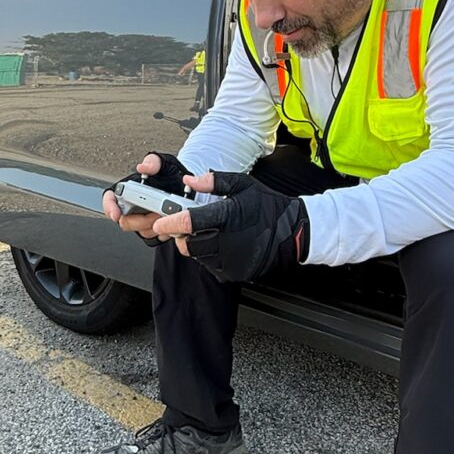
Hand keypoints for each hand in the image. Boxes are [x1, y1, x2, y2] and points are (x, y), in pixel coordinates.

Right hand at [103, 152, 191, 244]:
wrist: (183, 186)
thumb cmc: (170, 174)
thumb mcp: (163, 163)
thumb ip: (153, 162)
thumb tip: (143, 167)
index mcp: (127, 190)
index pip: (109, 199)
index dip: (109, 208)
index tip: (116, 214)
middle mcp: (131, 206)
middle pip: (125, 221)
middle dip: (140, 220)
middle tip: (155, 214)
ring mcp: (141, 218)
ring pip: (140, 230)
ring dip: (153, 226)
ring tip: (166, 215)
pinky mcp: (152, 228)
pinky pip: (153, 235)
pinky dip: (162, 231)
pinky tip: (170, 222)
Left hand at [153, 171, 309, 280]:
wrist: (292, 232)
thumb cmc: (267, 206)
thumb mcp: (243, 185)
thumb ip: (214, 181)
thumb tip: (189, 180)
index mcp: (228, 216)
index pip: (190, 221)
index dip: (171, 222)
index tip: (160, 223)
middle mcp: (227, 240)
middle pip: (190, 243)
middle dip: (183, 235)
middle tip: (188, 226)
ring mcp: (231, 260)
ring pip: (199, 256)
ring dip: (196, 245)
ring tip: (209, 233)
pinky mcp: (234, 272)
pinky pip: (211, 266)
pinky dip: (209, 256)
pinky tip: (220, 245)